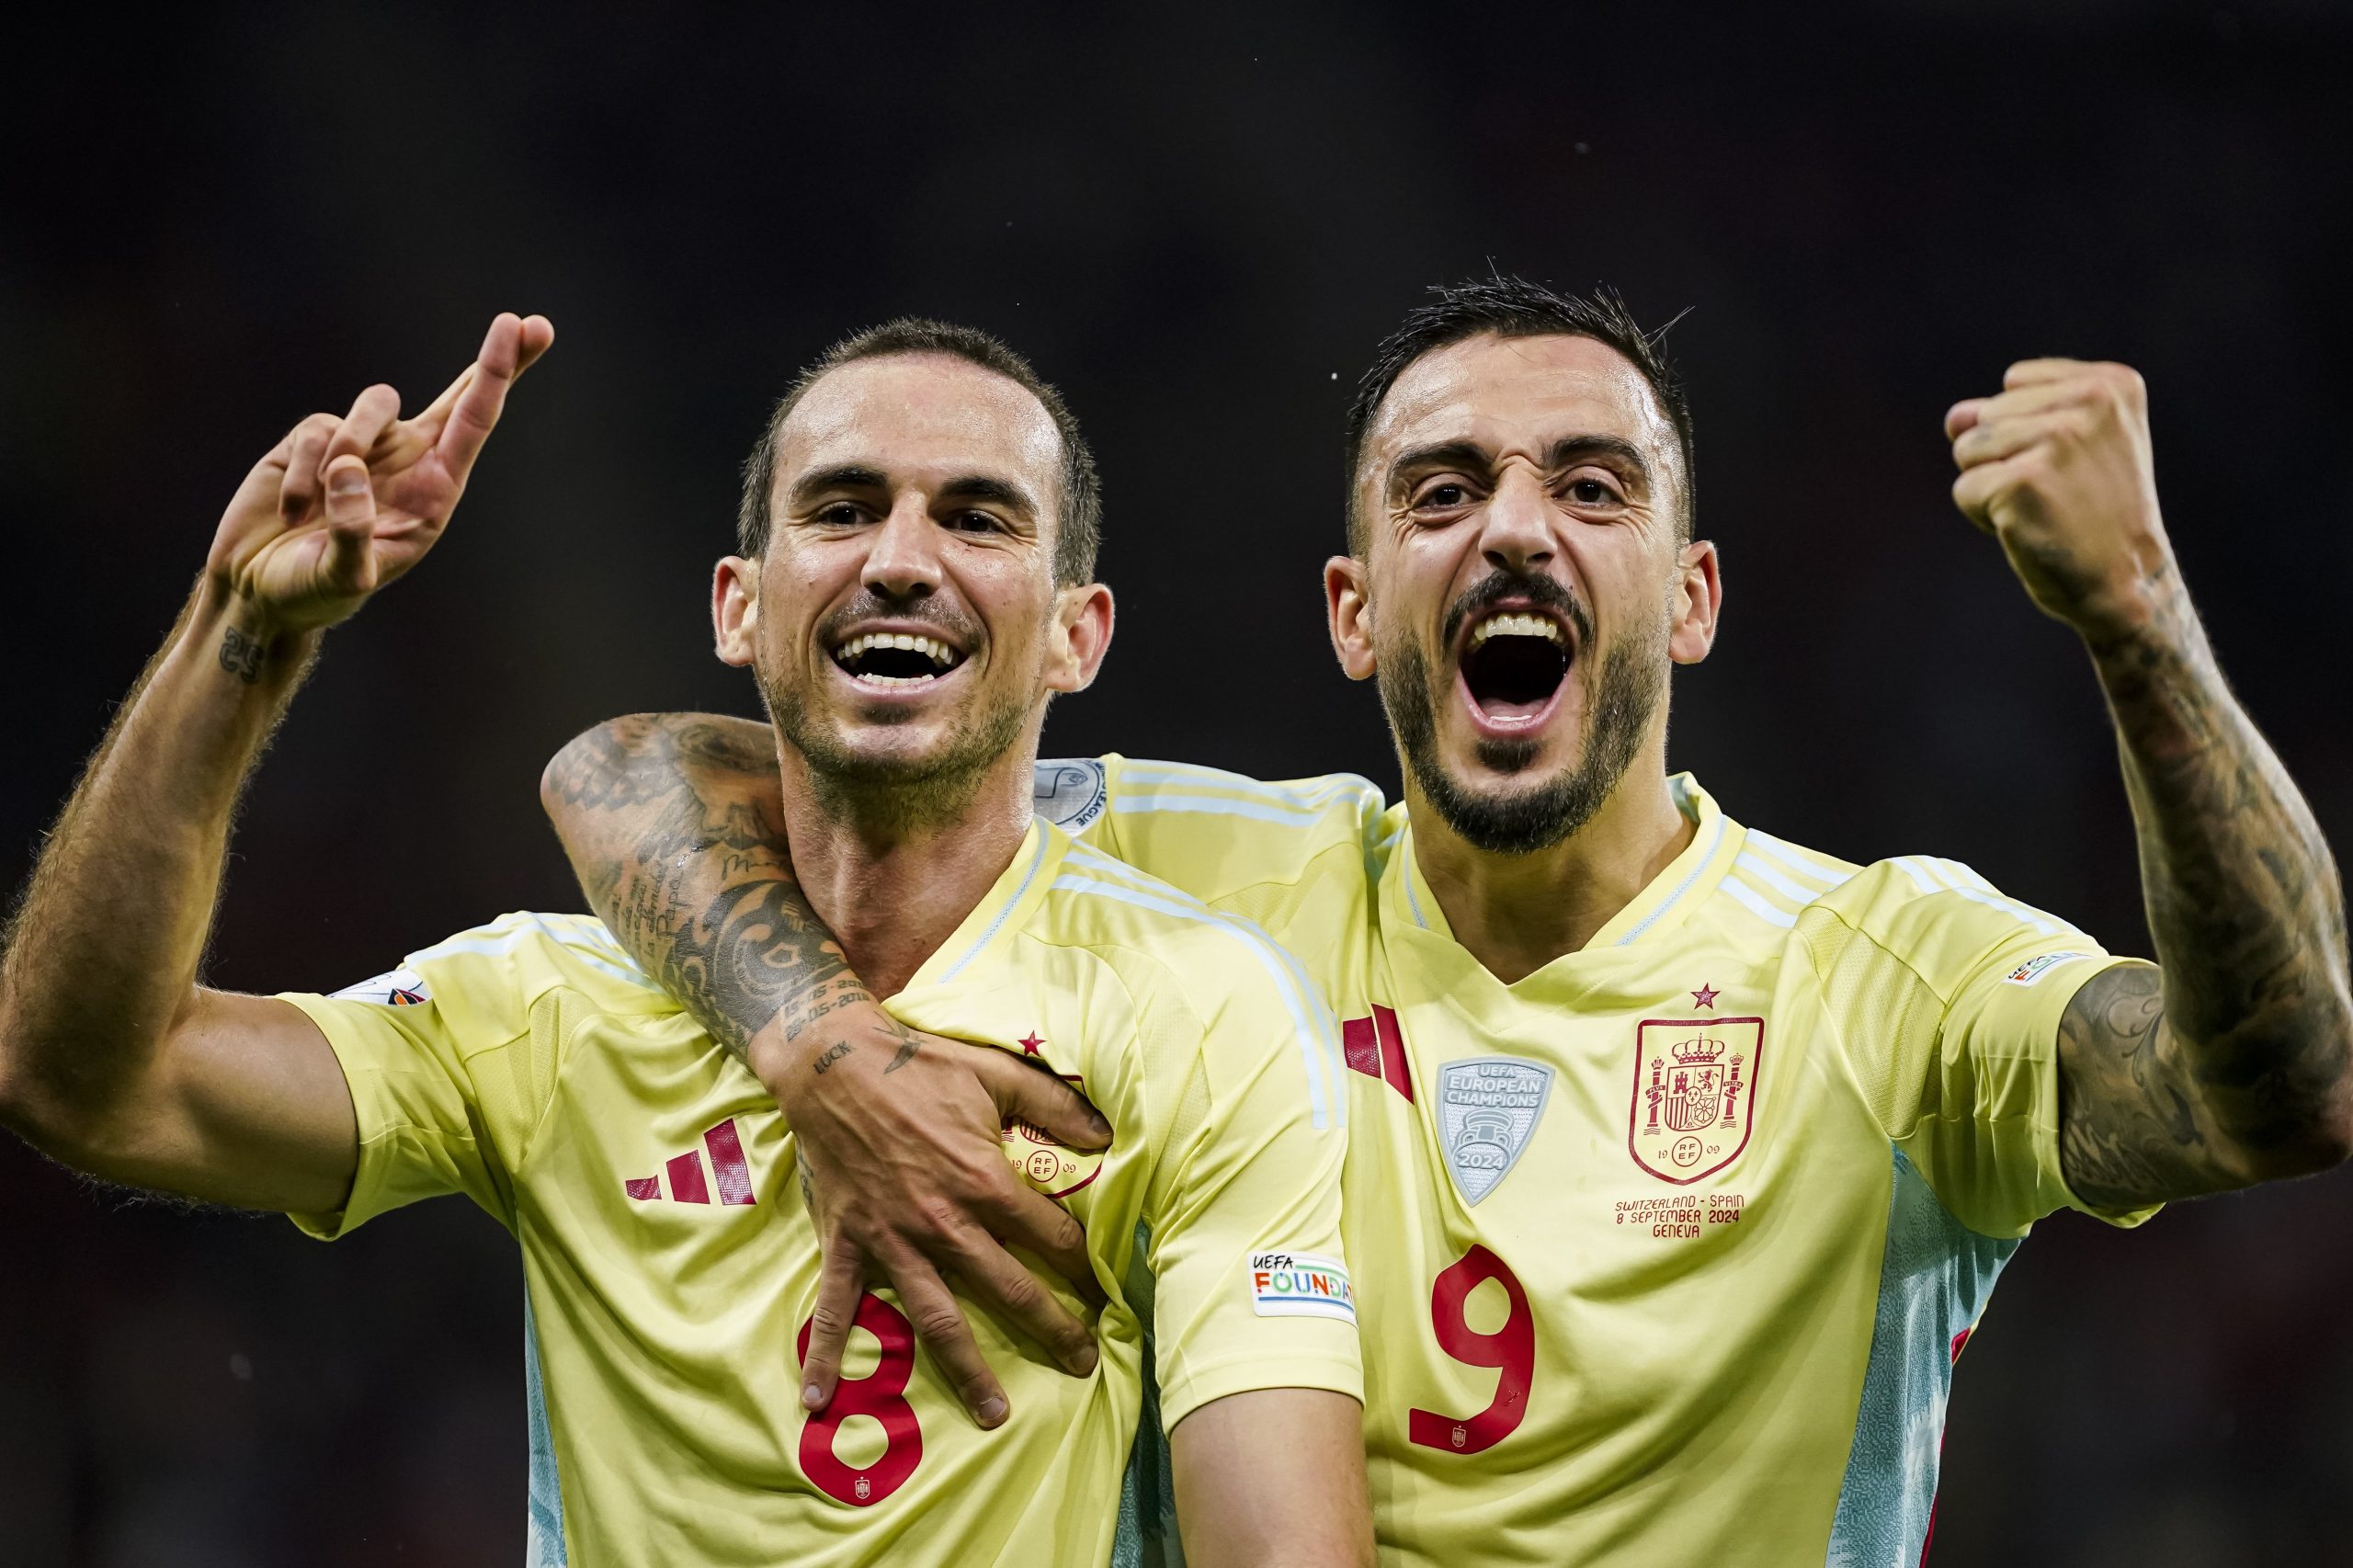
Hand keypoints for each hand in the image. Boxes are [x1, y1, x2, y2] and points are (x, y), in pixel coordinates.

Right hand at [206, 312, 554, 636]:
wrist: (257, 589)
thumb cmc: (311, 591)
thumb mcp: (341, 579)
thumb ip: (353, 533)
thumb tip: (350, 469)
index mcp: (433, 493)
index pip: (474, 425)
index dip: (499, 377)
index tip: (529, 331)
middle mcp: (408, 462)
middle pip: (458, 397)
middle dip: (494, 362)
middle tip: (525, 323)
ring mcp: (362, 446)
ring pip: (375, 405)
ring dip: (351, 446)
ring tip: (316, 511)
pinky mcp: (313, 439)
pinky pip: (316, 432)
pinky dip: (303, 475)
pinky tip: (292, 512)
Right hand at [759, 1002, 1111, 1427]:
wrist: (833, 1063)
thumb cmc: (918, 1064)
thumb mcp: (996, 1072)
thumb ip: (1055, 1103)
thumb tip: (1108, 1133)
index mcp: (984, 1181)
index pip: (1049, 1236)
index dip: (1083, 1263)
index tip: (1106, 1289)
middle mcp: (943, 1222)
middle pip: (1008, 1288)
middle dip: (1052, 1329)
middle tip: (1083, 1364)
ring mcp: (893, 1239)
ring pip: (937, 1317)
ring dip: (967, 1370)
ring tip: (996, 1414)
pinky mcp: (848, 1243)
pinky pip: (835, 1308)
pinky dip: (825, 1355)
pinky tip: (820, 1401)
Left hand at [1945, 358, 2173, 640]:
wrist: (2128, 580)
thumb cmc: (2095, 514)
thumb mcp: (2069, 447)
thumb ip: (2011, 415)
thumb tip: (1955, 416)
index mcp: (2110, 384)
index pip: (2015, 382)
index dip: (2025, 427)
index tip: (2073, 463)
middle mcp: (2090, 402)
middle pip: (1986, 416)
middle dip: (2005, 459)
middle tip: (2060, 492)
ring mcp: (2056, 440)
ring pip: (1968, 449)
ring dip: (1992, 487)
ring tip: (2045, 507)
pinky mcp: (2023, 481)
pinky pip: (1965, 489)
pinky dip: (1984, 516)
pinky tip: (2032, 527)